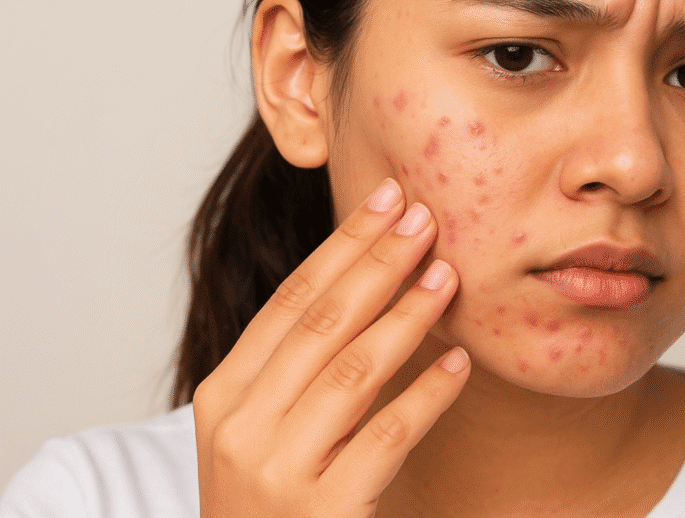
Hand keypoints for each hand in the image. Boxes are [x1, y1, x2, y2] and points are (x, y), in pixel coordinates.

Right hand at [192, 178, 468, 516]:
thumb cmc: (269, 500)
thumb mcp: (259, 428)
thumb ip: (296, 366)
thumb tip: (363, 281)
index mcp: (224, 395)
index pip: (291, 301)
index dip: (344, 245)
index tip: (387, 200)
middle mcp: (241, 427)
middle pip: (322, 323)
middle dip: (378, 262)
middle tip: (425, 218)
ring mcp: (278, 471)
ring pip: (355, 371)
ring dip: (408, 317)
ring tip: (448, 277)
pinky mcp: (324, 510)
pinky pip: (388, 436)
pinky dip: (428, 395)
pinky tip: (459, 363)